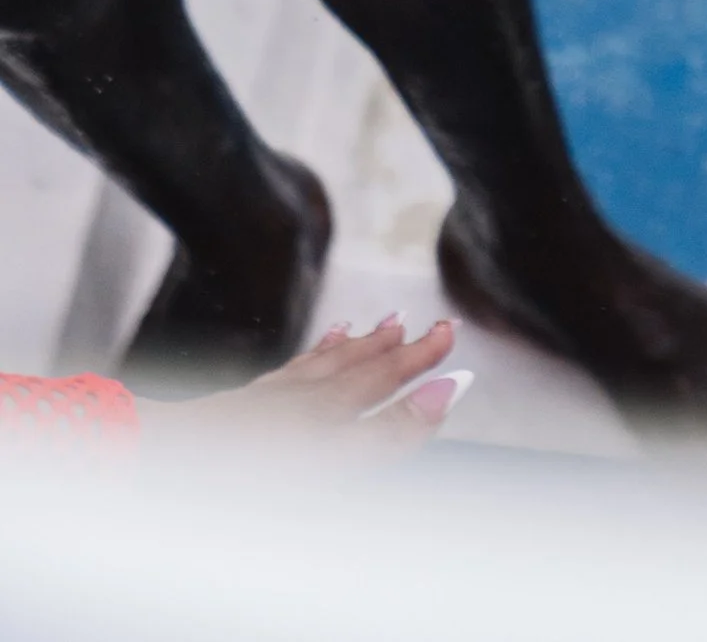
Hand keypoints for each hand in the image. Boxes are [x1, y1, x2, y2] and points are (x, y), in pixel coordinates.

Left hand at [178, 314, 462, 445]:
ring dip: (356, 345)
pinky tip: (310, 354)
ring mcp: (267, 401)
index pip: (386, 380)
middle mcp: (302, 397)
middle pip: (359, 367)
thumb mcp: (334, 461)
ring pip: (321, 364)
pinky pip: (285, 372)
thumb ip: (389, 430)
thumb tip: (445, 390)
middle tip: (430, 324)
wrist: (163, 461)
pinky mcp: (235, 410)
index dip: (421, 361)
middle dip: (398, 348)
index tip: (451, 337)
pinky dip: (308, 356)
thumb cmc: (248, 475)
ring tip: (377, 325)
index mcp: (329, 411)